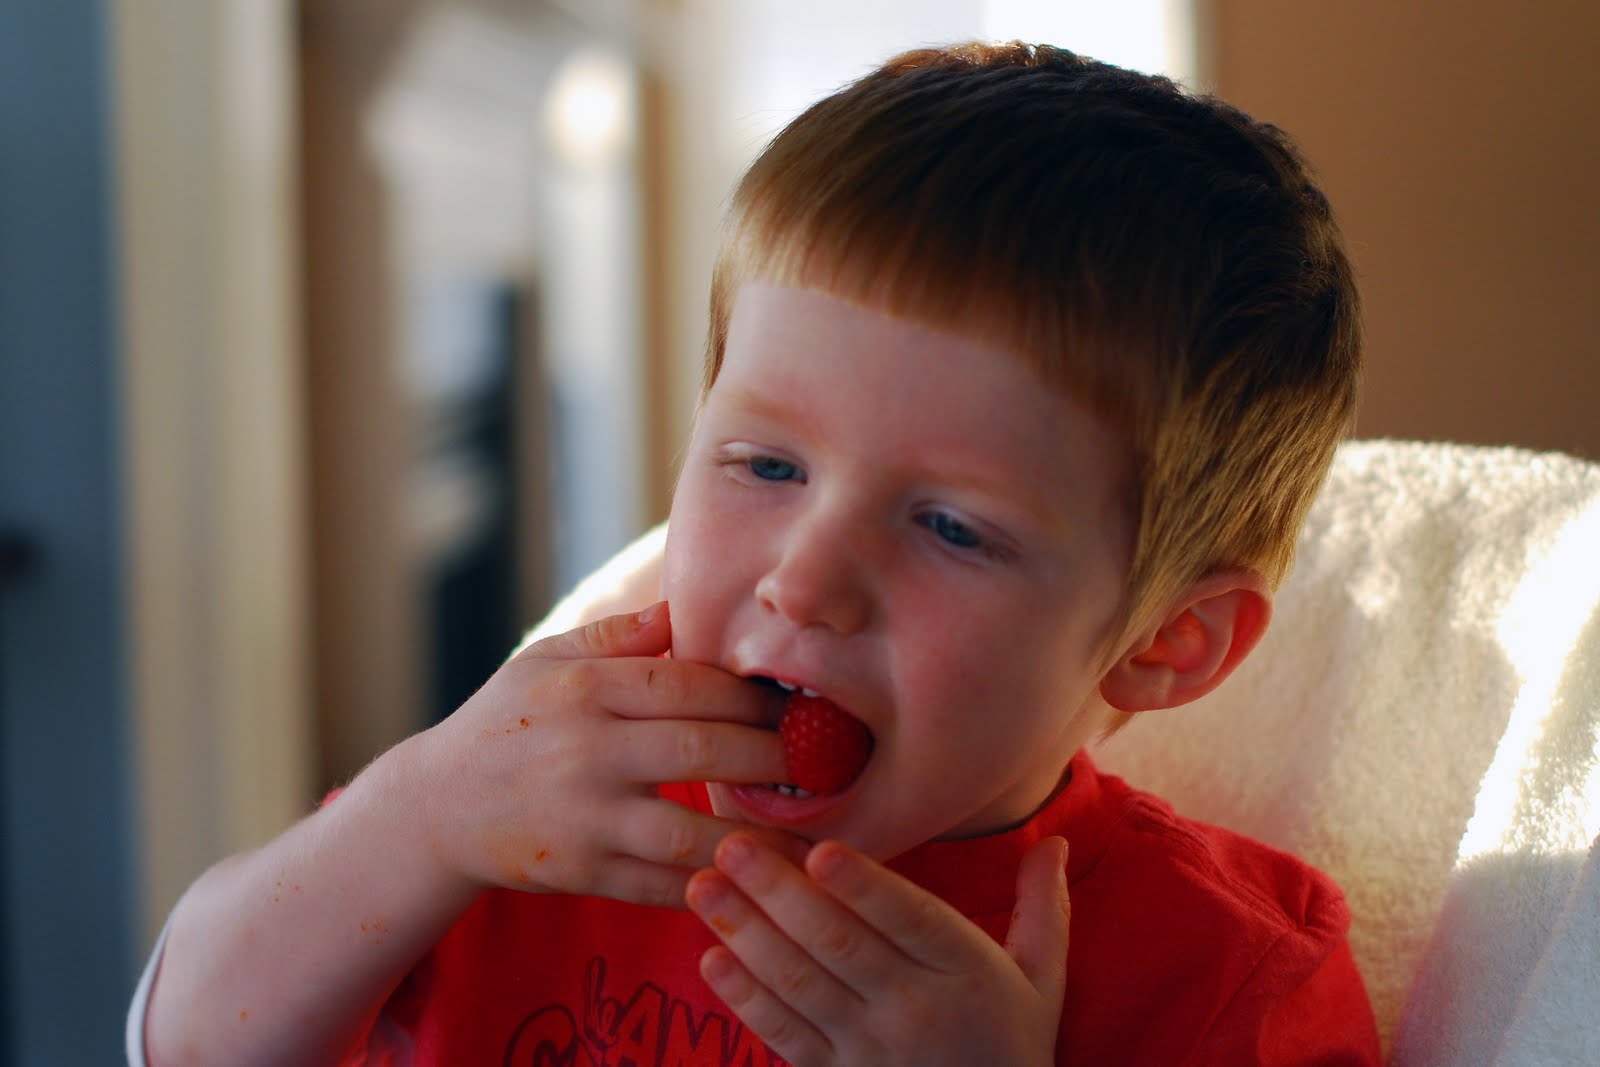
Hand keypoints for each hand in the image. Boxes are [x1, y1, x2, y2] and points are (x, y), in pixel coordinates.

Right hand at [412, 602, 797, 907]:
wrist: (437, 808)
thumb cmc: (507, 721)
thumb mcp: (548, 660)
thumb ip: (620, 635)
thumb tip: (686, 604)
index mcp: (586, 690)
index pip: (687, 685)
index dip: (751, 696)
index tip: (801, 703)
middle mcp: (587, 752)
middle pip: (700, 752)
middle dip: (773, 758)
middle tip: (826, 762)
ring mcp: (583, 819)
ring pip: (687, 832)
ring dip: (757, 838)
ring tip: (814, 840)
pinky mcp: (580, 874)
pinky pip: (659, 885)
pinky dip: (712, 886)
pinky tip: (757, 884)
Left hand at [685, 832, 1069, 1066]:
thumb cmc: (1013, 1042)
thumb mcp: (1043, 978)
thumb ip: (1042, 908)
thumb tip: (1053, 840)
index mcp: (966, 970)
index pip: (912, 920)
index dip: (866, 886)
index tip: (821, 849)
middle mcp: (915, 1009)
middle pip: (840, 944)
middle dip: (779, 892)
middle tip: (730, 846)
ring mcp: (869, 1050)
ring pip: (801, 985)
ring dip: (746, 934)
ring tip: (702, 888)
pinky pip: (784, 1036)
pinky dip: (745, 999)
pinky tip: (711, 959)